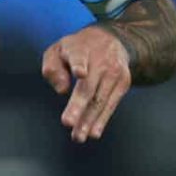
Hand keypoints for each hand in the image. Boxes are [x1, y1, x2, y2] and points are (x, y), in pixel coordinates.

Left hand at [40, 27, 131, 142]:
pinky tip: (93, 133)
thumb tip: (62, 91)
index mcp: (80, 49)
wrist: (110, 39)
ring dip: (89, 120)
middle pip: (88, 86)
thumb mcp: (58, 50)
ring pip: (100, 99)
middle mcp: (101, 61)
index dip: (79, 65)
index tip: (79, 73)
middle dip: (78, 106)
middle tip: (67, 123)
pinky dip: (102, 120)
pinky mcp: (123, 83)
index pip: (79, 57)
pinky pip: (111, 104)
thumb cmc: (76, 49)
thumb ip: (52, 68)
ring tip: (78, 137)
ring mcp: (115, 72)